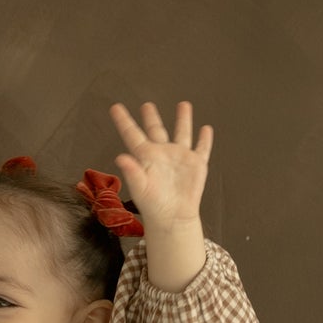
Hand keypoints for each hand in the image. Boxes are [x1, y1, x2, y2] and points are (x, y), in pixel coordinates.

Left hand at [108, 100, 211, 227]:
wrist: (172, 218)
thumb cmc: (153, 206)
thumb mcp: (140, 188)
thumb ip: (131, 172)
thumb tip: (120, 158)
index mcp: (146, 157)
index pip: (132, 134)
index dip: (124, 121)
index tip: (116, 108)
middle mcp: (162, 153)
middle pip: (156, 130)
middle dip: (152, 117)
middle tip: (147, 105)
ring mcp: (180, 157)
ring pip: (182, 133)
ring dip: (183, 119)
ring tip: (183, 105)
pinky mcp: (196, 165)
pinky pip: (202, 148)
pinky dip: (205, 139)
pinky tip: (206, 129)